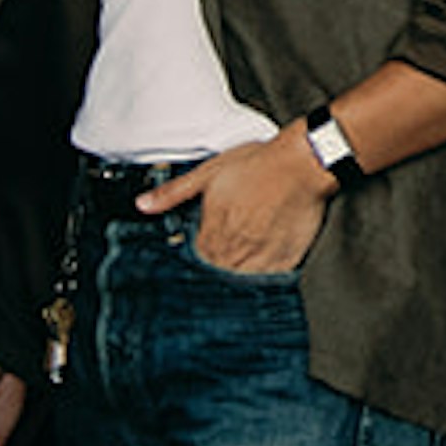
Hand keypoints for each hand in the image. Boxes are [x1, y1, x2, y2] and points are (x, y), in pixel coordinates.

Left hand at [143, 127, 328, 278]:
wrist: (302, 164)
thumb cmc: (258, 163)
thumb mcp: (209, 171)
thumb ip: (174, 192)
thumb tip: (143, 205)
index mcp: (214, 230)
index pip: (195, 258)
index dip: (196, 255)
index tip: (201, 250)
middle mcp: (235, 249)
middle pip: (216, 272)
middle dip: (214, 268)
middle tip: (221, 257)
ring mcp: (261, 258)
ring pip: (238, 280)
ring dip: (235, 274)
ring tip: (240, 261)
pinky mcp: (285, 262)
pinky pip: (267, 282)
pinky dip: (260, 279)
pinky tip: (260, 266)